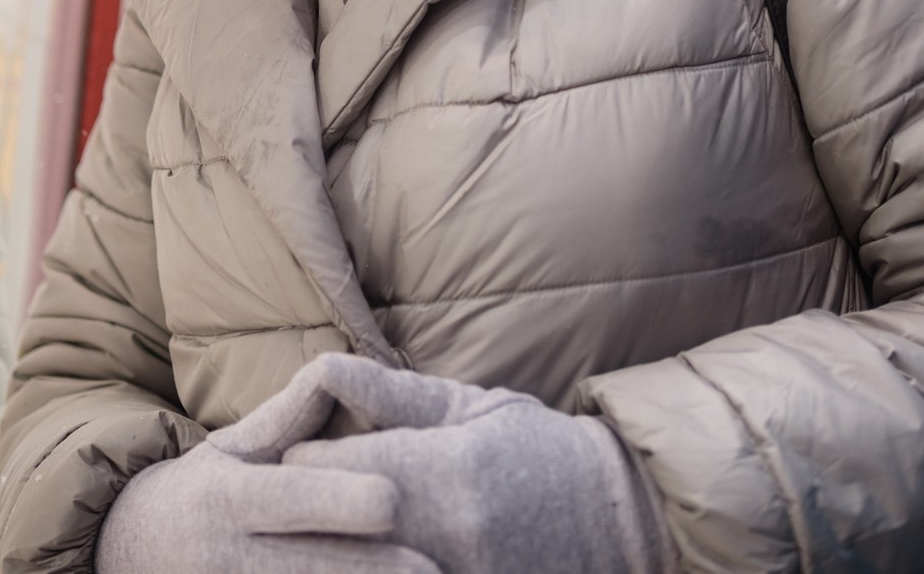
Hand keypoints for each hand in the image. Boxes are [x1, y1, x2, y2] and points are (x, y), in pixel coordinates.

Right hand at [94, 432, 438, 573]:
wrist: (131, 554)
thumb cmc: (201, 492)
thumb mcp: (232, 449)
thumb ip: (288, 418)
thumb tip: (336, 369)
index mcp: (227, 500)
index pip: (287, 498)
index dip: (337, 500)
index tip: (392, 501)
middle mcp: (227, 557)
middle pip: (308, 567)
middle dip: (372, 571)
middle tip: (435, 569)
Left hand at [221, 354, 667, 573]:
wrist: (618, 518)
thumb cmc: (538, 449)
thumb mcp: (469, 406)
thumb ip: (391, 396)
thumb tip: (322, 369)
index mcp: (442, 470)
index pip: (322, 469)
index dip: (305, 460)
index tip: (309, 453)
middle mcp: (443, 534)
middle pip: (328, 530)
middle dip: (314, 512)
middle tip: (313, 501)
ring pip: (358, 566)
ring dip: (343, 550)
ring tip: (346, 530)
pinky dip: (382, 568)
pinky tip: (386, 552)